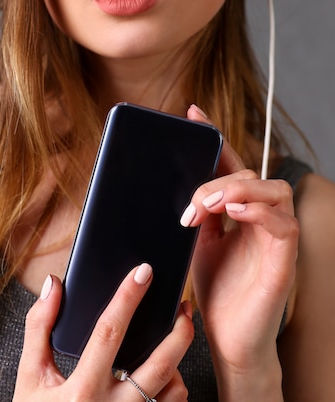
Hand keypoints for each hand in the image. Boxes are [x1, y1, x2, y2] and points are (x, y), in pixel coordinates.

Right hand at [13, 264, 193, 401]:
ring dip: (177, 361)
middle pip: (159, 365)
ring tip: (172, 339)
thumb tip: (53, 285)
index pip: (109, 332)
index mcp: (82, 392)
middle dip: (178, 331)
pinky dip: (173, 387)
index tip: (143, 271)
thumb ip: (39, 328)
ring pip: (173, 390)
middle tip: (184, 306)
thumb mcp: (30, 377)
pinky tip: (163, 373)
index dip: (128, 297)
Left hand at [181, 105, 298, 393]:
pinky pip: (284, 223)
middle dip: (218, 179)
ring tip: (208, 205)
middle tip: (191, 203)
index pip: (229, 166)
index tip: (190, 113)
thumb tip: (170, 186)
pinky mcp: (285, 260)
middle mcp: (261, 218)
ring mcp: (276, 237)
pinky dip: (260, 211)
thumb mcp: (197, 244)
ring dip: (238, 189)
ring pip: (273, 190)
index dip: (214, 138)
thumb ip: (194, 213)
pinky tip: (234, 212)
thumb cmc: (216, 292)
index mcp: (239, 212)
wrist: (229, 340)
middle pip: (250, 174)